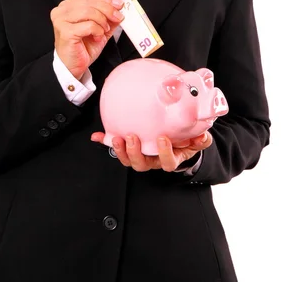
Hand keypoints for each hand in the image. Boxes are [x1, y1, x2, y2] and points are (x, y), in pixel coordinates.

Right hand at [50, 0, 124, 78]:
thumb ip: (108, 17)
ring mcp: (61, 20)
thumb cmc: (83, 48)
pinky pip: (88, 25)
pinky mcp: (65, 32)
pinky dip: (98, 31)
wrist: (73, 66)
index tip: (119, 4)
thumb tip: (120, 8)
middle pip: (89, 1)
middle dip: (108, 9)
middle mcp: (62, 11)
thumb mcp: (100, 28)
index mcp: (68, 6)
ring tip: (105, 30)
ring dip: (102, 21)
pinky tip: (98, 38)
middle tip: (118, 17)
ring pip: (89, 12)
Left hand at [91, 131, 212, 171]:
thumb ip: (200, 139)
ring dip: (120, 150)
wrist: (179, 143)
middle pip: (142, 164)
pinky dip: (105, 142)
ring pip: (129, 160)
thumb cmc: (186, 141)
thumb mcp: (196, 140)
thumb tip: (202, 135)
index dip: (164, 153)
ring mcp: (142, 155)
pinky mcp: (130, 148)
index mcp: (170, 158)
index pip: (168, 162)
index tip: (162, 139)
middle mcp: (154, 160)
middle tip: (132, 138)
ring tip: (116, 137)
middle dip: (135, 153)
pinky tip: (97, 137)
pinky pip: (117, 148)